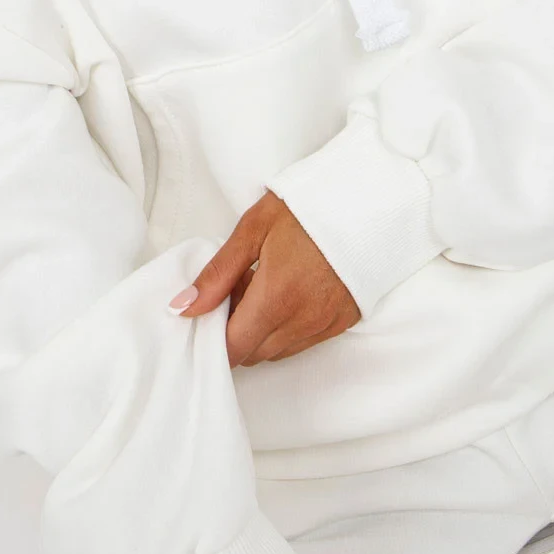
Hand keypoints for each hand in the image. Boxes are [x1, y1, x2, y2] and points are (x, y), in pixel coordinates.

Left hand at [172, 191, 359, 365]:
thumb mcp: (253, 229)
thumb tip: (183, 308)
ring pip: (277, 351)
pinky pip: (304, 342)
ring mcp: (325, 325)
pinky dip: (287, 328)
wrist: (370, 199)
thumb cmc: (310, 207)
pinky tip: (290, 292)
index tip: (212, 308)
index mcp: (276, 298)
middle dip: (237, 331)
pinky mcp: (342, 322)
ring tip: (266, 286)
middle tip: (239, 289)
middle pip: (253, 354)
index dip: (214, 334)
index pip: (232, 347)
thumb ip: (217, 274)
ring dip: (262, 331)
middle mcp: (302, 321)